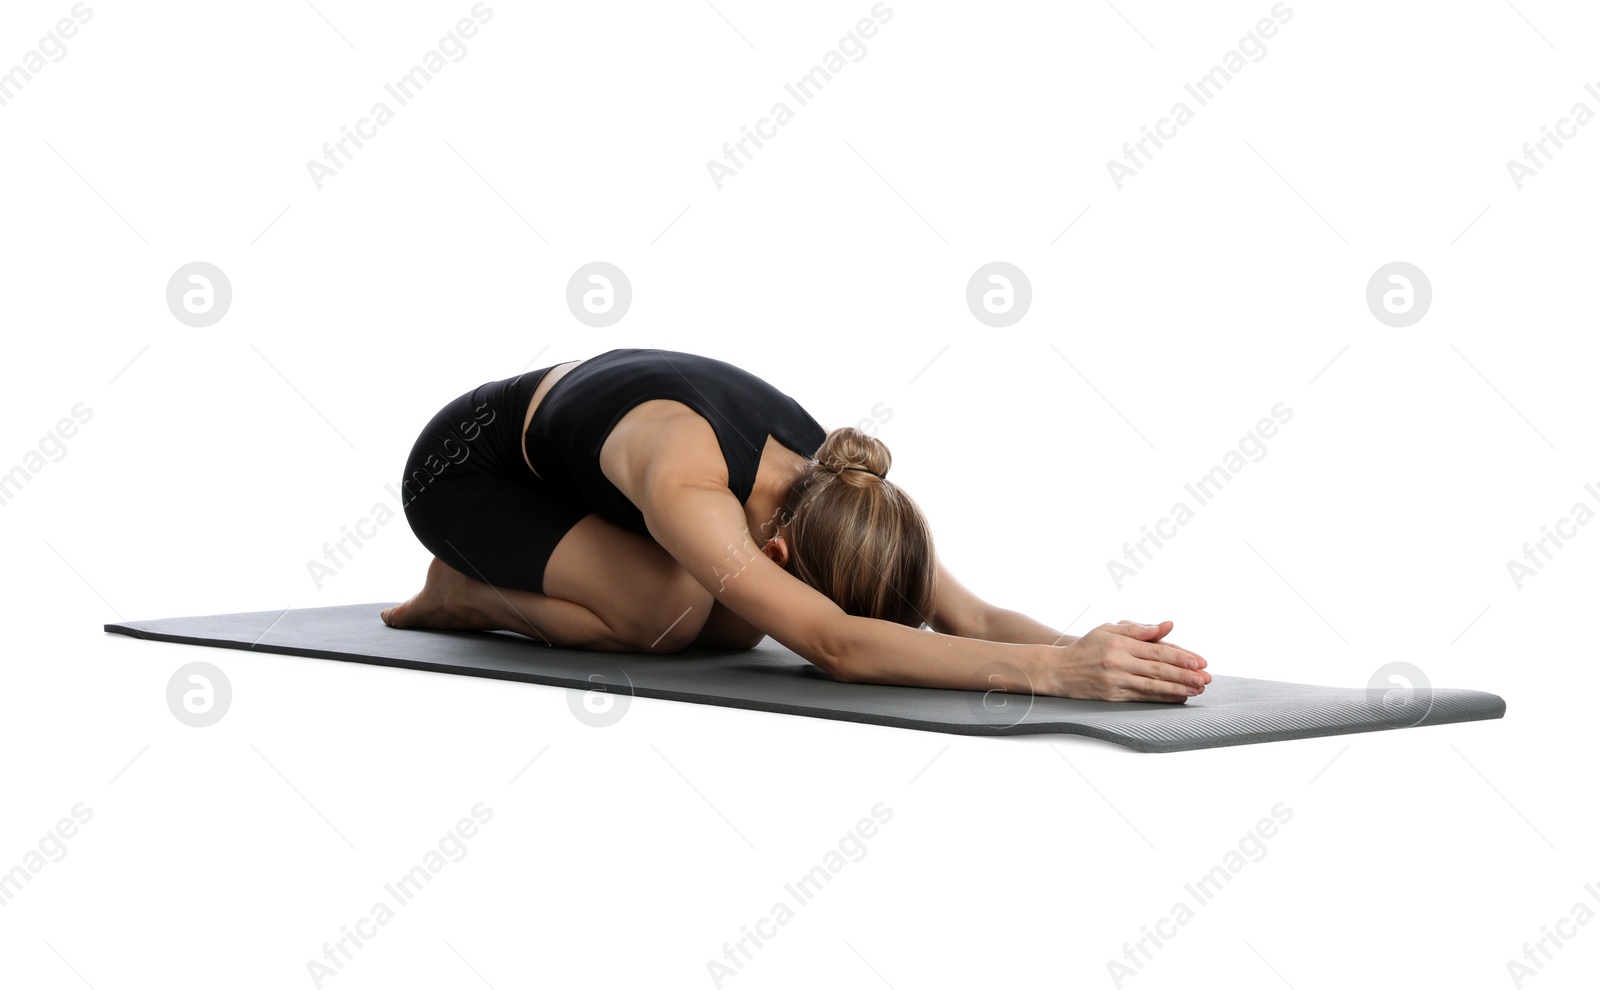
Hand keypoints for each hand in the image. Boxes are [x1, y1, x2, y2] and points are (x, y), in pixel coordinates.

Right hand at [1041, 620, 1209, 701]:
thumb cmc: (1087, 647)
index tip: (1199, 661)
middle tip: (1206, 679)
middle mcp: (1118, 662)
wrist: (1058, 670)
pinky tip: (1178, 697)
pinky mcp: (1113, 696)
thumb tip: (1167, 626)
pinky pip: (1142, 697)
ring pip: (1153, 685)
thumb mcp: (1108, 629)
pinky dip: (1163, 698)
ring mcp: (1115, 681)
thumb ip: (1138, 628)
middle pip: (1158, 669)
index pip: (1156, 650)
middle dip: (1185, 675)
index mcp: (1119, 643)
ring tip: (1197, 690)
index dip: (1180, 656)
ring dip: (1178, 688)